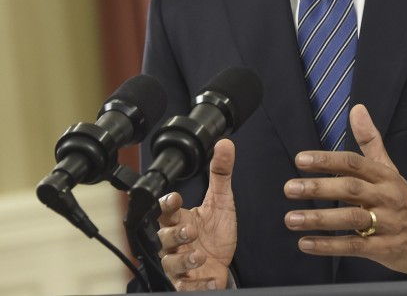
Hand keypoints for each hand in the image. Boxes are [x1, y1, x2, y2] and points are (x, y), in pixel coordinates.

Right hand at [156, 138, 237, 290]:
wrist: (222, 263)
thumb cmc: (216, 232)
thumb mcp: (222, 201)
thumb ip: (221, 173)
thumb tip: (224, 144)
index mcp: (181, 220)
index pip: (166, 210)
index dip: (167, 204)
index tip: (175, 198)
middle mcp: (176, 242)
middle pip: (163, 237)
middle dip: (175, 234)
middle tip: (191, 231)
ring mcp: (180, 263)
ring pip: (170, 263)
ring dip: (184, 260)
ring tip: (199, 256)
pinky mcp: (187, 283)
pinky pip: (185, 286)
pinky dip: (198, 284)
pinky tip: (211, 280)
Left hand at [284, 104, 406, 275]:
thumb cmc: (404, 201)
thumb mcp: (390, 169)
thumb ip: (371, 141)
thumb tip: (357, 109)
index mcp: (385, 176)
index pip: (354, 163)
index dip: (327, 160)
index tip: (301, 159)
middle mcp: (386, 197)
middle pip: (351, 189)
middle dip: (319, 188)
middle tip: (290, 188)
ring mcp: (386, 223)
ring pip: (351, 218)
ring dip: (319, 218)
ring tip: (292, 218)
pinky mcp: (384, 249)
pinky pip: (354, 246)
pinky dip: (329, 245)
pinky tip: (307, 243)